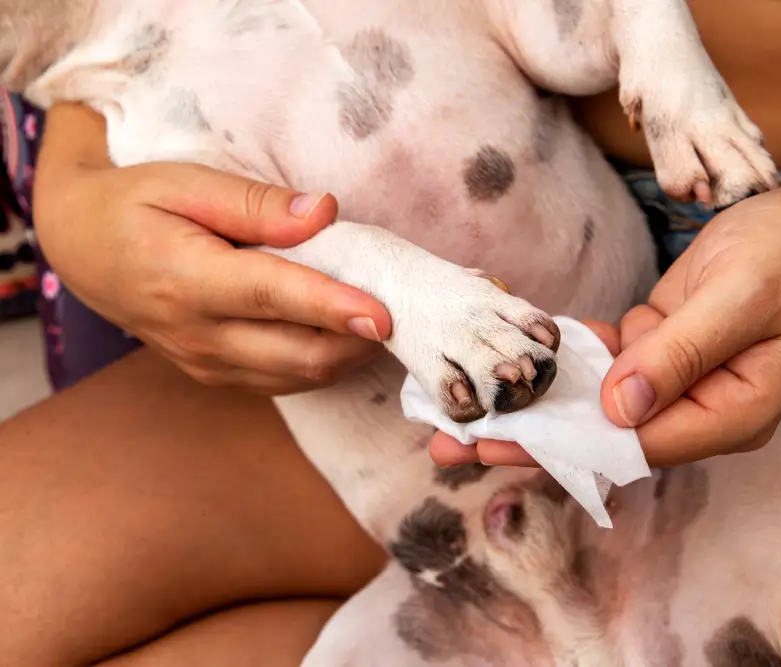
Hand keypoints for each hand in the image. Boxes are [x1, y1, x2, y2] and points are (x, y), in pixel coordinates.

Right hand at [33, 105, 390, 394]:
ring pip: (301, 375)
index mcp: (186, 281)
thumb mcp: (184, 184)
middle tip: (404, 303)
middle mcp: (198, 336)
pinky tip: (345, 330)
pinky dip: (325, 360)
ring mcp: (208, 364)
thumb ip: (256, 204)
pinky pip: (287, 380)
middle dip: (360, 337)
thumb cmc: (134, 204)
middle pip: (300, 353)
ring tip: (383, 312)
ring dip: (350, 351)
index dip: (333, 306)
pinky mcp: (217, 376)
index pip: (273, 298)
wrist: (80, 247)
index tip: (384, 312)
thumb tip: (325, 213)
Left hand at [430, 182, 780, 467]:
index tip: (498, 442)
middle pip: (603, 435)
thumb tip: (619, 409)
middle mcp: (699, 409)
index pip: (636, 446)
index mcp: (731, 415)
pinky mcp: (661, 348)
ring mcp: (678, 381)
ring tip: (464, 405)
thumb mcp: (741, 298)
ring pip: (595, 402)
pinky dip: (561, 359)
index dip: (563, 445)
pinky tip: (511, 357)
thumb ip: (682, 354)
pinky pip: (604, 362)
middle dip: (530, 437)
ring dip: (533, 400)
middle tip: (451, 446)